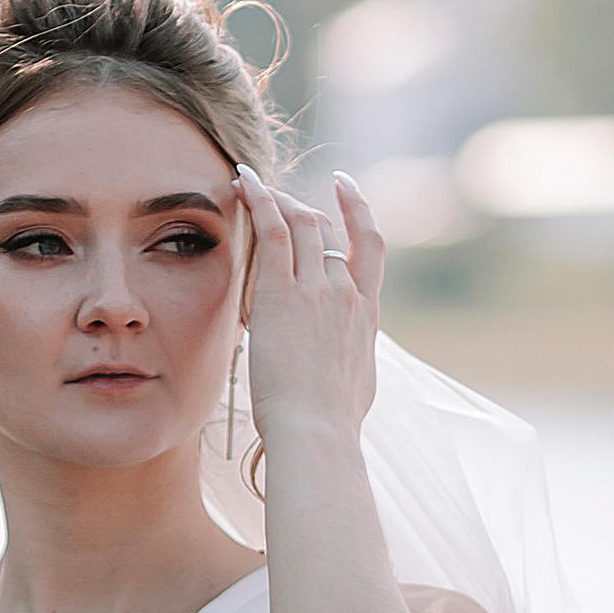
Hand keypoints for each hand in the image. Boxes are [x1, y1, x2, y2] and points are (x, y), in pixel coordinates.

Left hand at [234, 164, 383, 443]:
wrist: (317, 432)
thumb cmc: (330, 424)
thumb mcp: (356, 385)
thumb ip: (351, 359)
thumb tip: (346, 363)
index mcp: (367, 315)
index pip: (369, 246)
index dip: (358, 210)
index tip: (346, 188)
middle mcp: (347, 293)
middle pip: (328, 230)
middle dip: (301, 207)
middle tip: (277, 197)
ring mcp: (318, 289)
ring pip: (301, 223)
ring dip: (277, 199)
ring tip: (254, 187)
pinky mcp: (283, 293)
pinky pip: (272, 229)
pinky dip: (260, 198)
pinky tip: (244, 180)